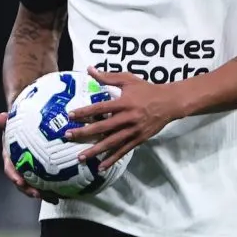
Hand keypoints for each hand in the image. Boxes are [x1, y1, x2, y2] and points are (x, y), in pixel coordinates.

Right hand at [0, 112, 60, 203]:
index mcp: (10, 157)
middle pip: (22, 182)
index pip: (10, 169)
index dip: (14, 176)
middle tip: (38, 194)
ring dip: (43, 193)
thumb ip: (5, 120)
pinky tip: (64, 192)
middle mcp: (19, 166)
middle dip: (29, 190)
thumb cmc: (19, 123)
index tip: (20, 182)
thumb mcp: (12, 121)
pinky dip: (54, 187)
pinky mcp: (41, 170)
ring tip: (54, 198)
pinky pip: (46, 180)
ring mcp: (30, 170)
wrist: (27, 124)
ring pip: (35, 185)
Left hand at [65, 67, 182, 169]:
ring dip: (95, 150)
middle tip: (68, 136)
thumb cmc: (146, 89)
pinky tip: (100, 167)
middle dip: (84, 132)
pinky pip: (123, 151)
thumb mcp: (128, 80)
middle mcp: (127, 118)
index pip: (100, 107)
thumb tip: (89, 69)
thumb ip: (108, 77)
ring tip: (80, 157)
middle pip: (103, 127)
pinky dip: (112, 159)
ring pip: (111, 142)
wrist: (168, 103)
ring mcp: (133, 131)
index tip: (70, 116)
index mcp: (123, 102)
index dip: (85, 112)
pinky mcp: (138, 140)